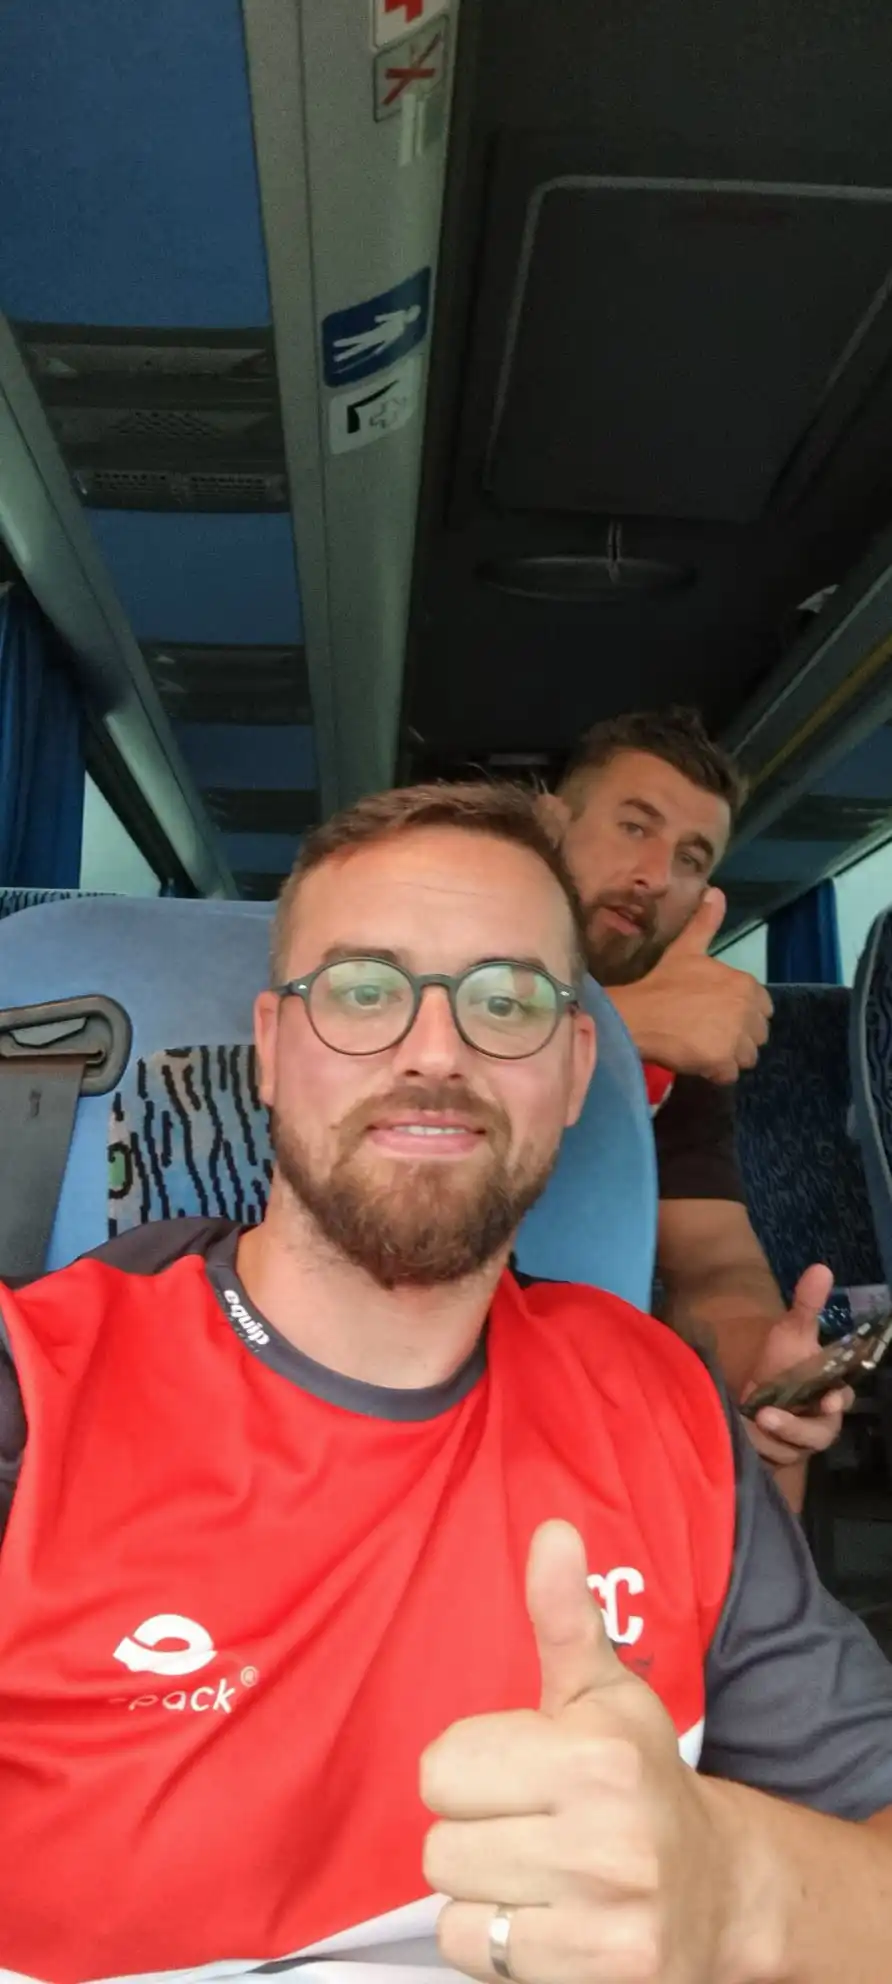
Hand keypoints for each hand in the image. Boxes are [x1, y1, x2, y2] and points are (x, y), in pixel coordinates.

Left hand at [422, 1522, 730, 1983]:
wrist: (718, 1890)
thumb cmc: (640, 1778)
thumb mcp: (602, 1692)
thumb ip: (563, 1618)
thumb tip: (551, 1532)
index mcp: (596, 1757)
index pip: (442, 1769)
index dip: (471, 1770)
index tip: (518, 1771)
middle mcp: (605, 1840)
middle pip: (439, 1845)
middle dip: (475, 1833)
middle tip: (529, 1825)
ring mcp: (606, 1918)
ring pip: (453, 1904)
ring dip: (483, 1891)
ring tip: (538, 1872)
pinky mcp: (601, 1976)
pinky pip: (476, 1956)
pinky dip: (499, 1944)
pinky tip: (547, 1917)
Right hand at [610, 888, 772, 1082]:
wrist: (638, 1015)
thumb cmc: (662, 983)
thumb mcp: (686, 950)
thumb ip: (705, 923)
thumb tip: (716, 890)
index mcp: (745, 985)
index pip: (763, 1008)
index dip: (741, 1013)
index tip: (716, 1014)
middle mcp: (747, 1011)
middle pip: (757, 1035)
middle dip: (737, 1037)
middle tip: (707, 1033)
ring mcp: (736, 1038)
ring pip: (746, 1057)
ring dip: (728, 1057)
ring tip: (701, 1049)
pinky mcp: (723, 1063)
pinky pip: (729, 1075)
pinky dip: (715, 1073)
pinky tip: (696, 1062)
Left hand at [742, 1264, 852, 1468]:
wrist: (756, 1385)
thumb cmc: (782, 1360)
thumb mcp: (791, 1331)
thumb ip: (807, 1304)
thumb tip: (821, 1266)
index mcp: (830, 1395)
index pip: (841, 1402)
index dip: (836, 1402)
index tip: (827, 1399)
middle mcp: (819, 1423)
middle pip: (817, 1437)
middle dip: (794, 1430)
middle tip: (766, 1416)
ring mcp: (796, 1444)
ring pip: (790, 1452)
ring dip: (768, 1440)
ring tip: (746, 1422)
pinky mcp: (774, 1457)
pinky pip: (769, 1462)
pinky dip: (755, 1452)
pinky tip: (738, 1437)